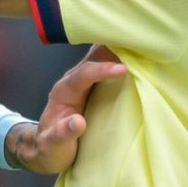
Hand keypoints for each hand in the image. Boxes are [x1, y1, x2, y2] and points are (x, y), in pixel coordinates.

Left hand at [5, 47, 127, 175]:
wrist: (46, 148)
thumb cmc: (50, 147)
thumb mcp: (53, 146)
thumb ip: (63, 134)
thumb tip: (78, 123)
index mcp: (63, 92)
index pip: (84, 74)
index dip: (102, 70)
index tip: (123, 70)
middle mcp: (73, 81)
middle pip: (93, 57)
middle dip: (113, 48)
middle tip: (138, 39)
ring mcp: (83, 81)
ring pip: (100, 56)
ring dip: (118, 48)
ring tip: (141, 38)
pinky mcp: (92, 85)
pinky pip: (106, 64)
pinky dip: (120, 56)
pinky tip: (136, 51)